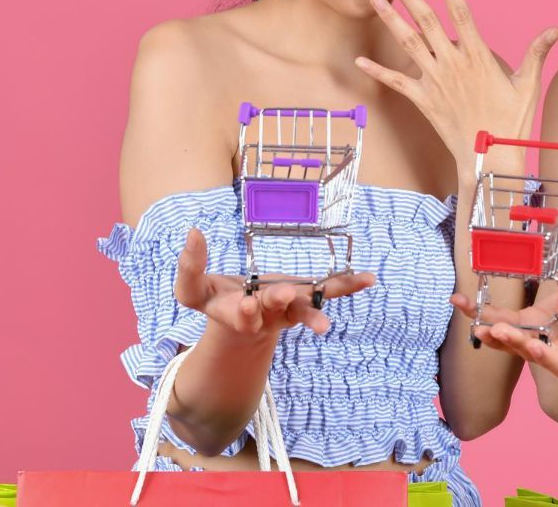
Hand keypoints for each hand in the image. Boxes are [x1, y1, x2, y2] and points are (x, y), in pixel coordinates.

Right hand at [174, 227, 376, 342]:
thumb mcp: (193, 291)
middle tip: (281, 294)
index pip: (236, 313)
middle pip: (271, 310)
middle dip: (275, 301)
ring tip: (325, 324)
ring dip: (313, 313)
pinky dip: (347, 286)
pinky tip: (369, 278)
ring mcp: (286, 309)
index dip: (241, 310)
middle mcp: (263, 315)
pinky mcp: (304, 298)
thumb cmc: (216, 300)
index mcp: (233, 313)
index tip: (244, 303)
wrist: (243, 319)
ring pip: (302, 310)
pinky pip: (327, 292)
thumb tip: (193, 232)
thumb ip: (189, 267)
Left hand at [355, 0, 557, 168]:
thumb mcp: (529, 85)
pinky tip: (359, 61)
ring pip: (408, 44)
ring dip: (390, 20)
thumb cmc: (511, 124)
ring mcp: (435, 81)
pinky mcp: (423, 100)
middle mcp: (452, 64)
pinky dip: (378, 71)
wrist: (489, 159)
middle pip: (427, 22)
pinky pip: (396, 82)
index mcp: (478, 56)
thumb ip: (537, 53)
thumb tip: (556, 29)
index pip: (462, 13)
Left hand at [450, 281, 557, 376]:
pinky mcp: (533, 323)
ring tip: (473, 321)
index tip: (534, 347)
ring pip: (514, 341)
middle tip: (496, 330)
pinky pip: (508, 321)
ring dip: (492, 331)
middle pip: (533, 354)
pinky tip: (464, 304)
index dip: (547, 358)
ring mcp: (543, 338)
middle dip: (514, 342)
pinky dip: (486, 314)